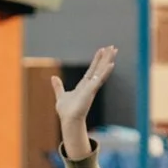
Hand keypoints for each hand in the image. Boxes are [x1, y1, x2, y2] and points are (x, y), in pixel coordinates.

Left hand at [54, 46, 114, 160]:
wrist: (68, 120)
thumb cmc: (67, 111)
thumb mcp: (61, 96)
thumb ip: (58, 87)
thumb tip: (53, 77)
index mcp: (84, 85)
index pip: (92, 70)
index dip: (97, 60)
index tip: (102, 50)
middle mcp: (90, 85)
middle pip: (100, 68)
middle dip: (106, 57)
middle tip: (113, 47)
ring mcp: (92, 87)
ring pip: (102, 71)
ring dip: (108, 60)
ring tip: (114, 50)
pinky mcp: (91, 91)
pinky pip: (99, 79)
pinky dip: (105, 72)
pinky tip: (111, 64)